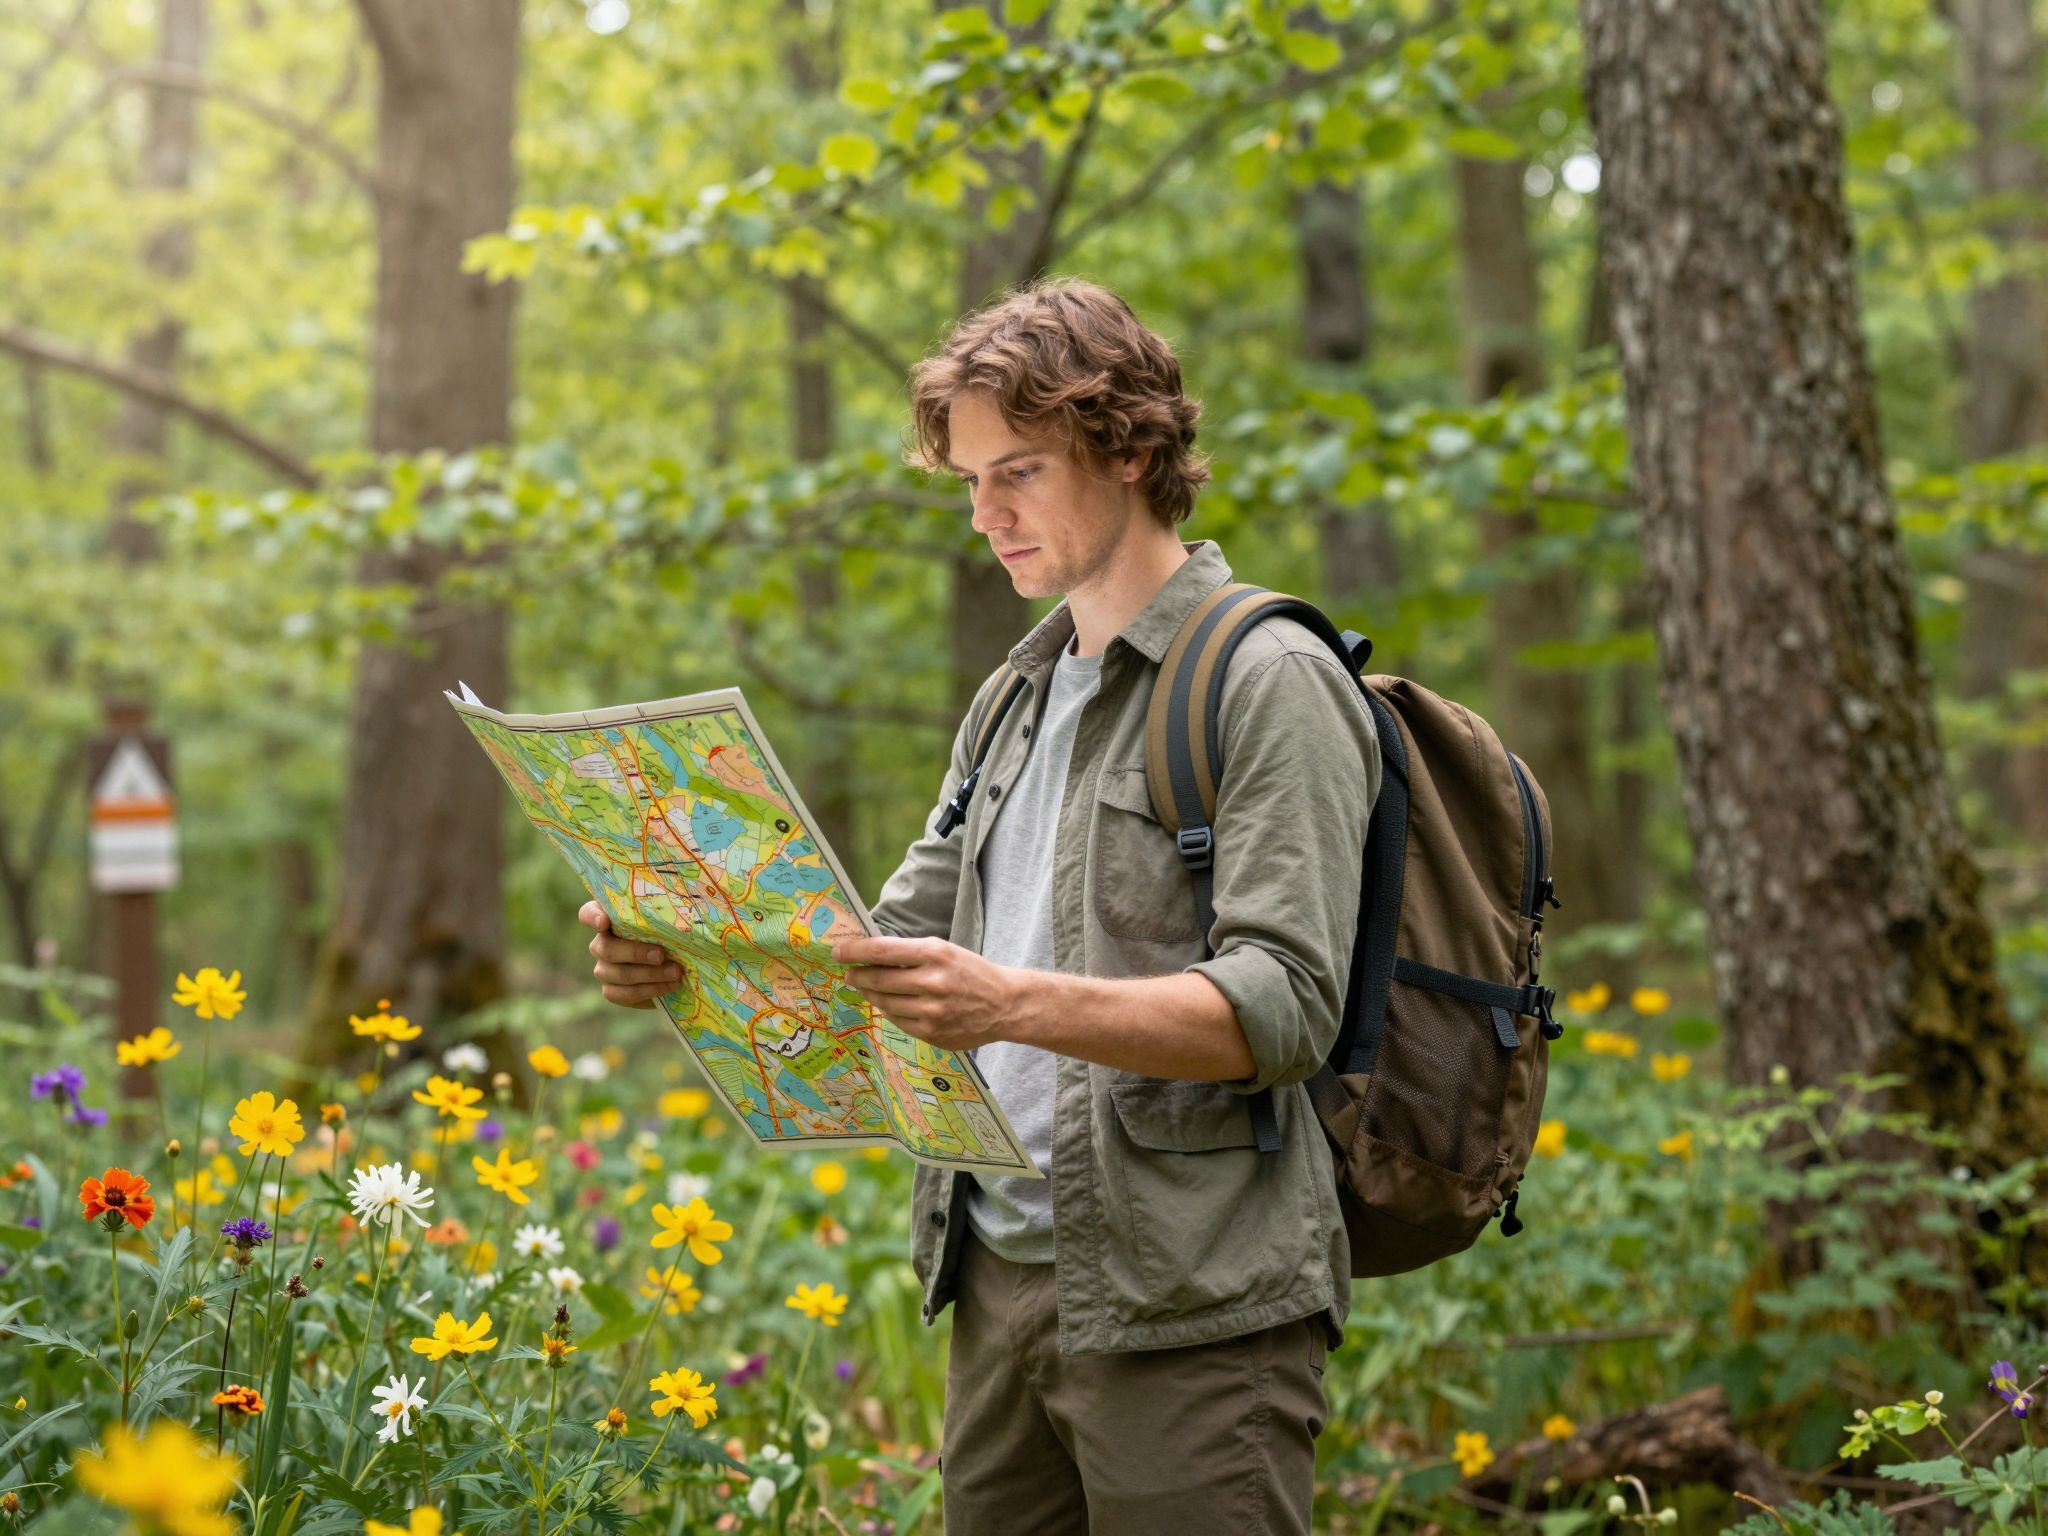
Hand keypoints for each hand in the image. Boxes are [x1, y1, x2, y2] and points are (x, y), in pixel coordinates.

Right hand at [580, 900, 681, 1009]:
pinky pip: (622, 994)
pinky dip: (648, 990)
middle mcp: (602, 942)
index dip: (592, 917)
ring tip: (676, 972)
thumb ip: (670, 908)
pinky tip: (670, 985)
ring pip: (616, 973)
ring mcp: (605, 968)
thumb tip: (691, 893)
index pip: (588, 913)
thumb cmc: (674, 933)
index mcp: (610, 918)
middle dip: (635, 952)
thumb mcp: (674, 918)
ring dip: (648, 975)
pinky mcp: (613, 990)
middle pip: (605, 948)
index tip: (605, 922)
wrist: (677, 968)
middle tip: (661, 955)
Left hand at [830, 934, 1019, 1052]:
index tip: (838, 952)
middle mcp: (932, 982)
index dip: (854, 951)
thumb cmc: (971, 972)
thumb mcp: (944, 951)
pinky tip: (892, 1003)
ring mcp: (931, 1011)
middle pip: (878, 980)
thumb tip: (868, 955)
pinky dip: (890, 1010)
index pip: (882, 951)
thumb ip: (909, 953)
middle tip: (849, 973)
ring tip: (868, 987)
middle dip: (857, 975)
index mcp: (934, 954)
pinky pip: (898, 1021)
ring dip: (871, 994)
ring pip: (885, 1003)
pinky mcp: (932, 1033)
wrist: (1005, 1004)